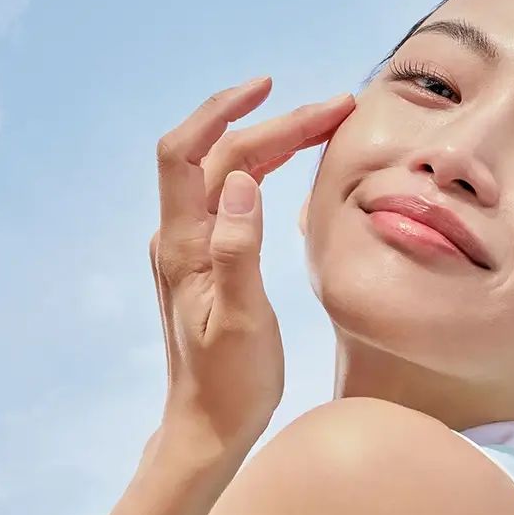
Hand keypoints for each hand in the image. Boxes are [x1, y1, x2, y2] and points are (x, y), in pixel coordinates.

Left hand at [149, 75, 354, 459]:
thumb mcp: (241, 322)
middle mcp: (179, 237)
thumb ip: (238, 251)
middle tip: (334, 109)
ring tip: (321, 126)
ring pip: (228, 174)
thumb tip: (243, 180)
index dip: (223, 113)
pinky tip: (288, 166)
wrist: (207, 425)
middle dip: (272, 125)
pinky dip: (263, 171)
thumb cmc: (229, 384)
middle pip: (218, 157)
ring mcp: (192, 248)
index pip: (187, 154)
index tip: (270, 88)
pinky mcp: (208, 261)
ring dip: (271, 143)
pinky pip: (232, 199)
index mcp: (183, 247)